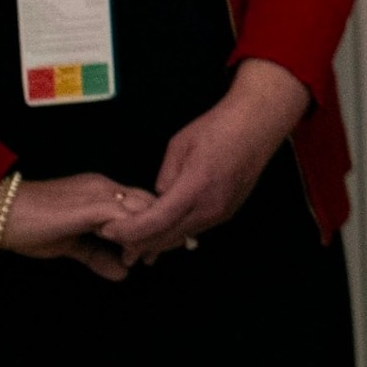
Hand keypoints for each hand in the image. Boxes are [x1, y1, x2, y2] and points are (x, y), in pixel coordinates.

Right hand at [0, 171, 154, 281]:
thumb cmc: (25, 224)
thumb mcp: (68, 244)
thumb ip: (97, 256)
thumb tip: (123, 272)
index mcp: (102, 191)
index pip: (144, 203)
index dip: (152, 227)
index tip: (150, 253)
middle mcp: (106, 187)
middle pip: (153, 203)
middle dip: (159, 230)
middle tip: (152, 258)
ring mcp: (100, 194)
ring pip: (146, 208)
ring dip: (149, 235)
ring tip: (141, 259)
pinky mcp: (91, 206)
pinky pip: (126, 218)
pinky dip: (133, 236)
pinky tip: (127, 254)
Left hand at [104, 59, 312, 265]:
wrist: (258, 124)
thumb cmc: (219, 127)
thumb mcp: (179, 146)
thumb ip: (165, 177)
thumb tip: (158, 198)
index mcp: (195, 187)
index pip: (155, 222)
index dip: (128, 231)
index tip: (108, 231)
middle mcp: (210, 206)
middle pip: (167, 237)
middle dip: (138, 243)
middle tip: (115, 240)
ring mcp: (222, 212)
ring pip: (182, 236)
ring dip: (157, 240)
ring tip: (134, 239)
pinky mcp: (228, 211)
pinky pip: (196, 228)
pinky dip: (176, 231)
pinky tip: (162, 228)